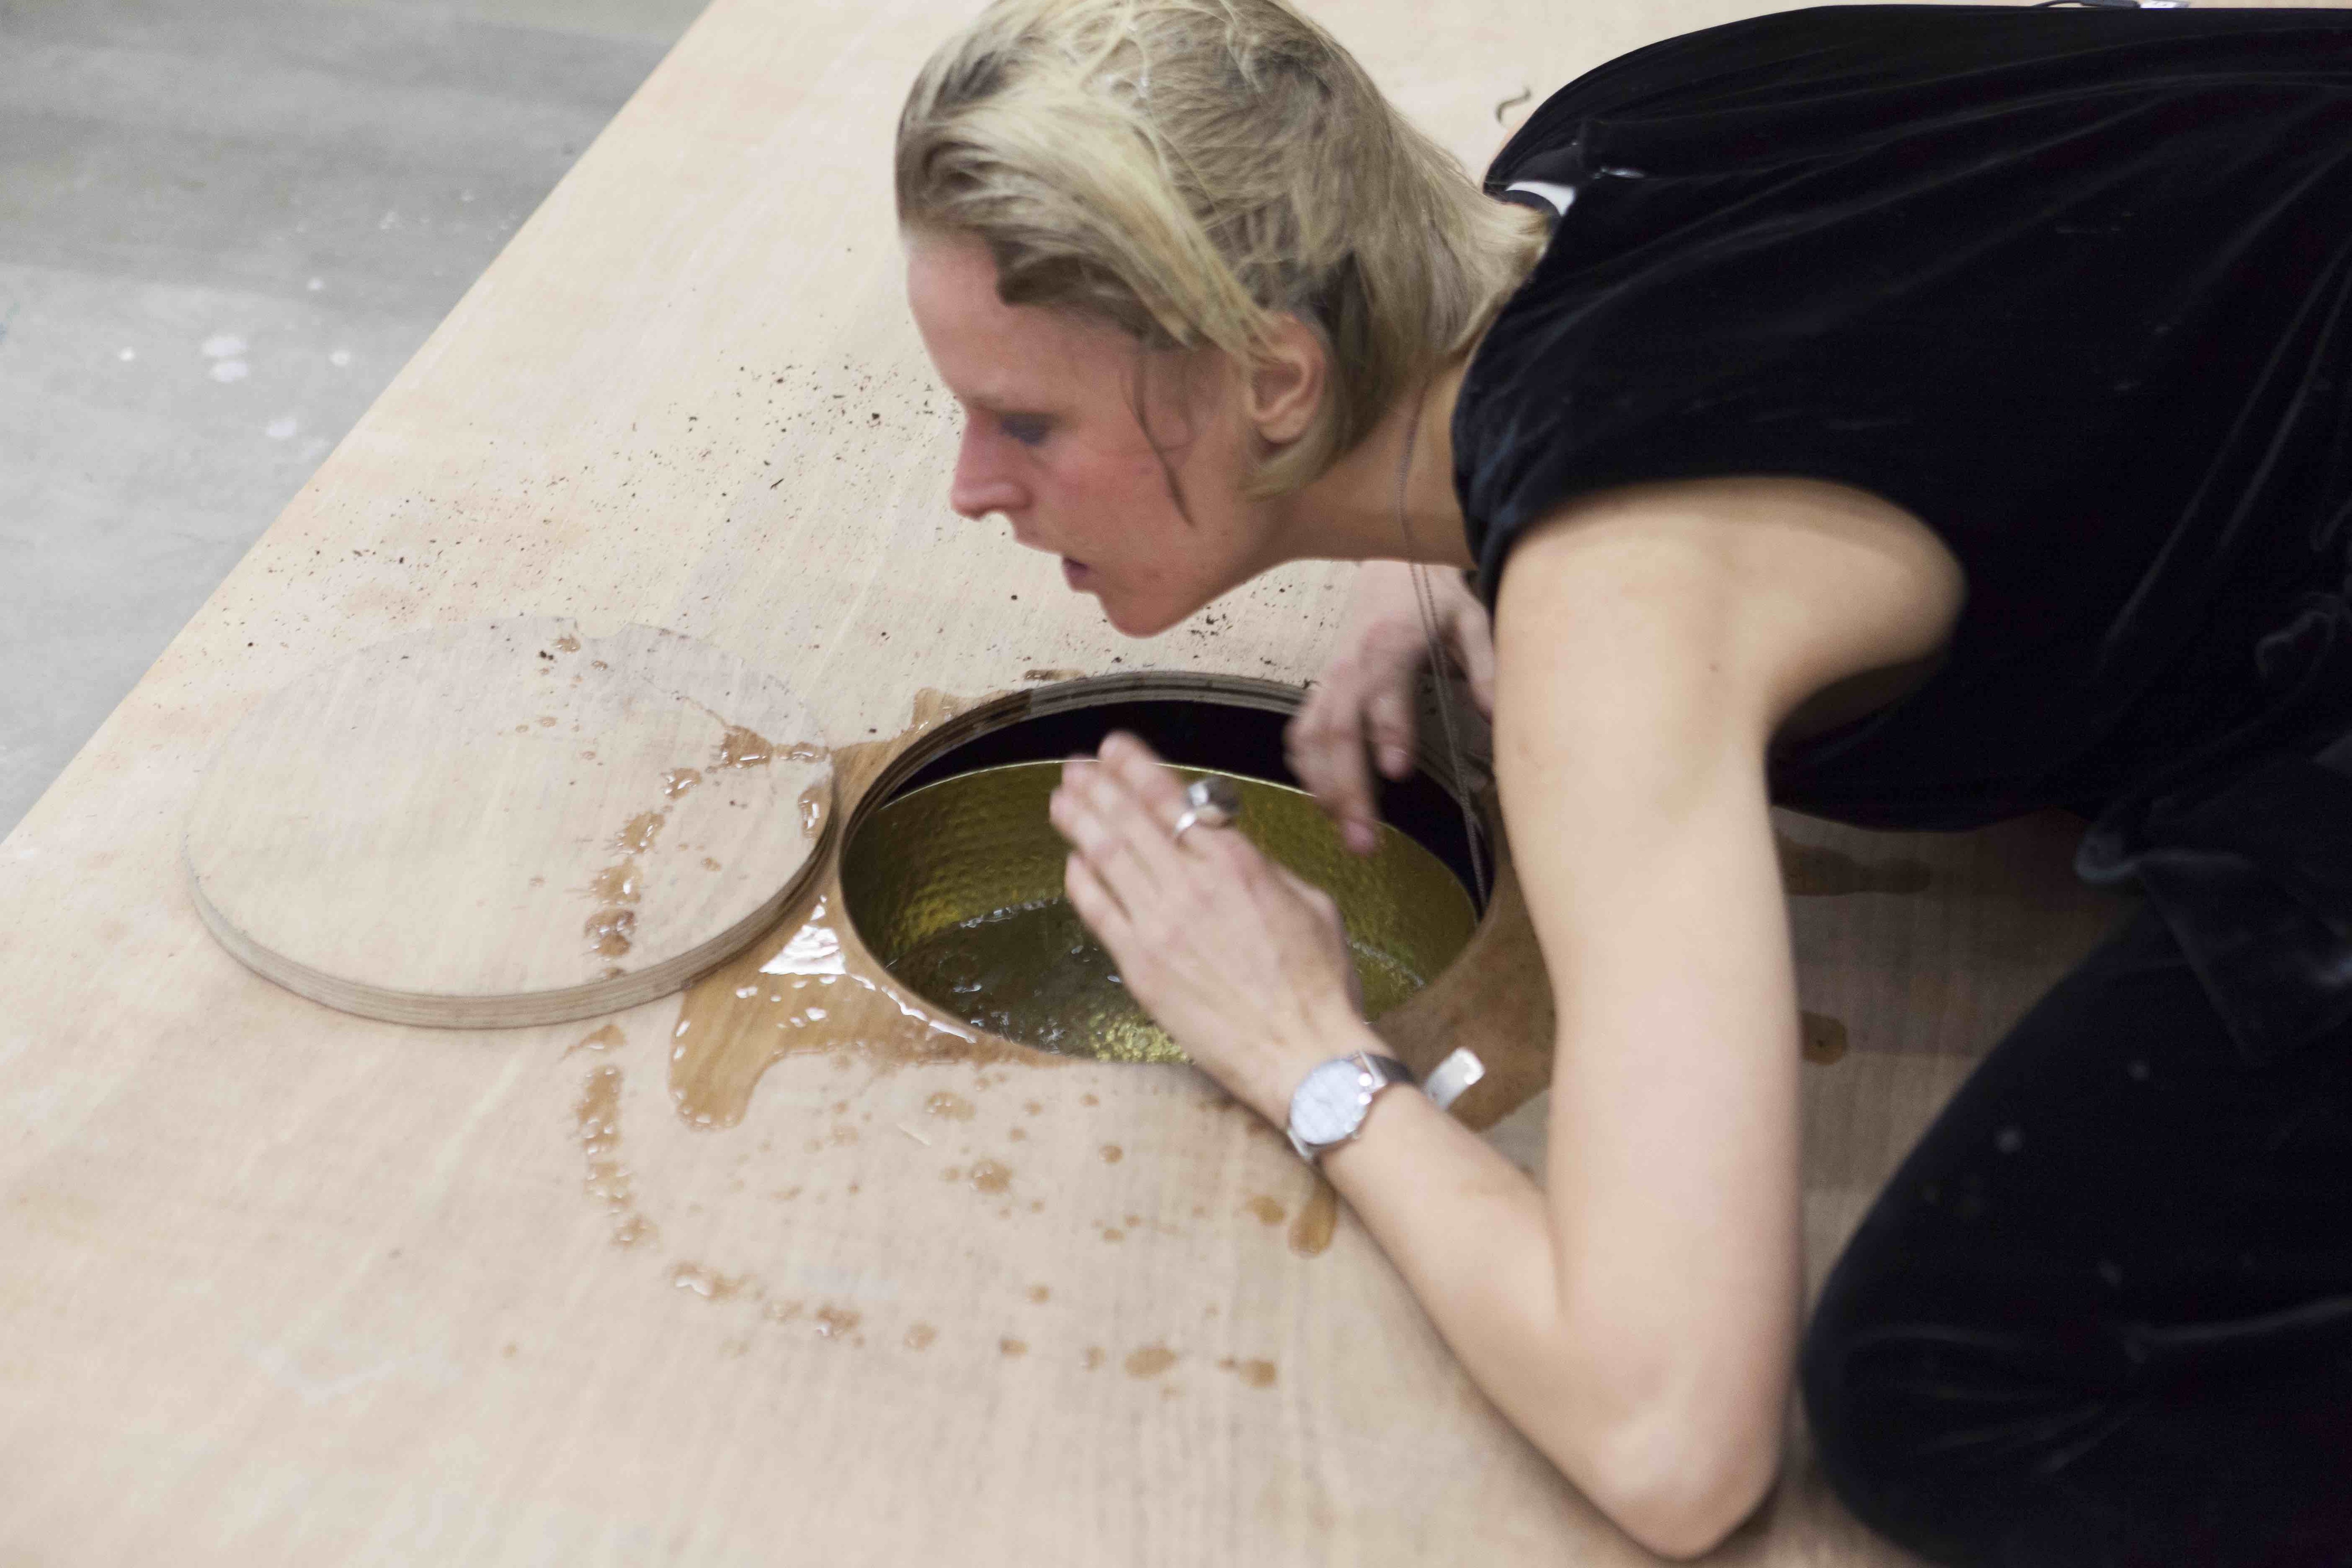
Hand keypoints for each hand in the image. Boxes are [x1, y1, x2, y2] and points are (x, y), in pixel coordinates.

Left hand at [1048, 732, 1372, 1123]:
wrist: (1304, 1054)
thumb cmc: (1319, 984)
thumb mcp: (1310, 904)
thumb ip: (1264, 869)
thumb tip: (1233, 851)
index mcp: (1237, 864)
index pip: (1171, 800)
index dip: (1135, 768)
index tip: (1114, 749)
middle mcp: (1191, 887)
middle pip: (1128, 821)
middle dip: (1097, 787)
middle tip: (1075, 767)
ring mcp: (1160, 927)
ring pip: (1105, 858)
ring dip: (1079, 823)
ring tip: (1061, 800)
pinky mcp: (1141, 968)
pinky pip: (1098, 913)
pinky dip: (1081, 882)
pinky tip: (1072, 863)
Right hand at [1287, 560, 1493, 855]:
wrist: (1388, 562)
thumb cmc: (1432, 594)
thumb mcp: (1469, 618)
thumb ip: (1485, 666)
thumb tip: (1497, 718)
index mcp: (1390, 644)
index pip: (1383, 693)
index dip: (1388, 730)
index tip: (1397, 771)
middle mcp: (1352, 666)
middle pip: (1338, 732)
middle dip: (1348, 788)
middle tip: (1365, 840)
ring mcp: (1330, 679)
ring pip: (1311, 739)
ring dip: (1324, 789)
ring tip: (1347, 834)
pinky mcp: (1321, 689)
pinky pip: (1302, 733)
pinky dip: (1307, 769)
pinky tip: (1325, 801)